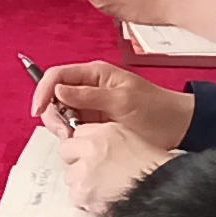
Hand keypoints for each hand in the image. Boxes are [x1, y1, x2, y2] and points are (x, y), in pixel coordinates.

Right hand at [36, 64, 189, 216]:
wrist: (177, 127)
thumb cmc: (155, 109)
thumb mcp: (122, 100)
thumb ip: (89, 95)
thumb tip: (59, 90)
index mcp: (95, 74)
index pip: (58, 76)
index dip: (43, 90)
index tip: (38, 110)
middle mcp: (88, 88)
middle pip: (54, 96)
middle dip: (53, 114)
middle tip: (65, 132)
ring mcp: (90, 106)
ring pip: (60, 113)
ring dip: (61, 126)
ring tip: (75, 138)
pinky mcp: (93, 123)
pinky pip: (71, 126)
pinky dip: (70, 135)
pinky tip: (81, 141)